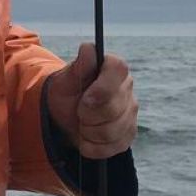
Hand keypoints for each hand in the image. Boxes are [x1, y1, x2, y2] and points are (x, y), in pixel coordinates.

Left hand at [45, 44, 137, 159]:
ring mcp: (131, 112)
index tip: (85, 99)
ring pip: (113, 131)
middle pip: (113, 108)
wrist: (64, 116)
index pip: (119, 70)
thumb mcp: (65, 79)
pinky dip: (94, 146)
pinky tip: (87, 138)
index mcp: (114, 68)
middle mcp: (127, 88)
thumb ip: (79, 66)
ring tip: (81, 124)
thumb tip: (88, 49)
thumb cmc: (66, 92)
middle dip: (87, 115)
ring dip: (89, 132)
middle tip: (78, 112)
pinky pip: (114, 147)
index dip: (102, 88)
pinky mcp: (129, 134)